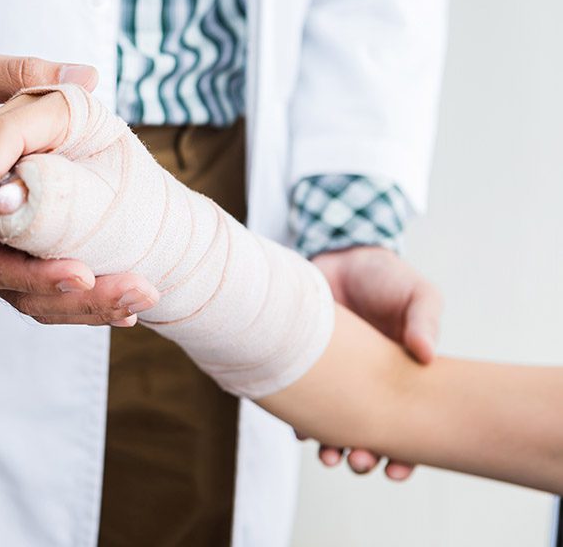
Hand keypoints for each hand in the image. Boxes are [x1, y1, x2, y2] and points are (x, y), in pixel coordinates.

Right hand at [0, 47, 157, 325]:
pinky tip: (127, 310)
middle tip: (92, 278)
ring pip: (22, 293)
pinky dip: (78, 306)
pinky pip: (35, 293)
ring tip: (133, 302)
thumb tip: (89, 77)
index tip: (22, 237)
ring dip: (77, 306)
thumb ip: (16, 74)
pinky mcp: (2, 260)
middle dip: (46, 281)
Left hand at [304, 246, 442, 479]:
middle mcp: (368, 386)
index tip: (397, 471)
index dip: (405, 455)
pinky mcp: (306, 366)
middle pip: (368, 434)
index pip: (408, 428)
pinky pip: (300, 401)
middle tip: (361, 462)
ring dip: (331, 447)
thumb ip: (424, 321)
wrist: (341, 255)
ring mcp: (336, 379)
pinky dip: (300, 420)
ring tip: (329, 456)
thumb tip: (428, 354)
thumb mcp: (417, 294)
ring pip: (333, 426)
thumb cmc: (386, 278)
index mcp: (403, 378)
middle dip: (365, 456)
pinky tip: (301, 431)